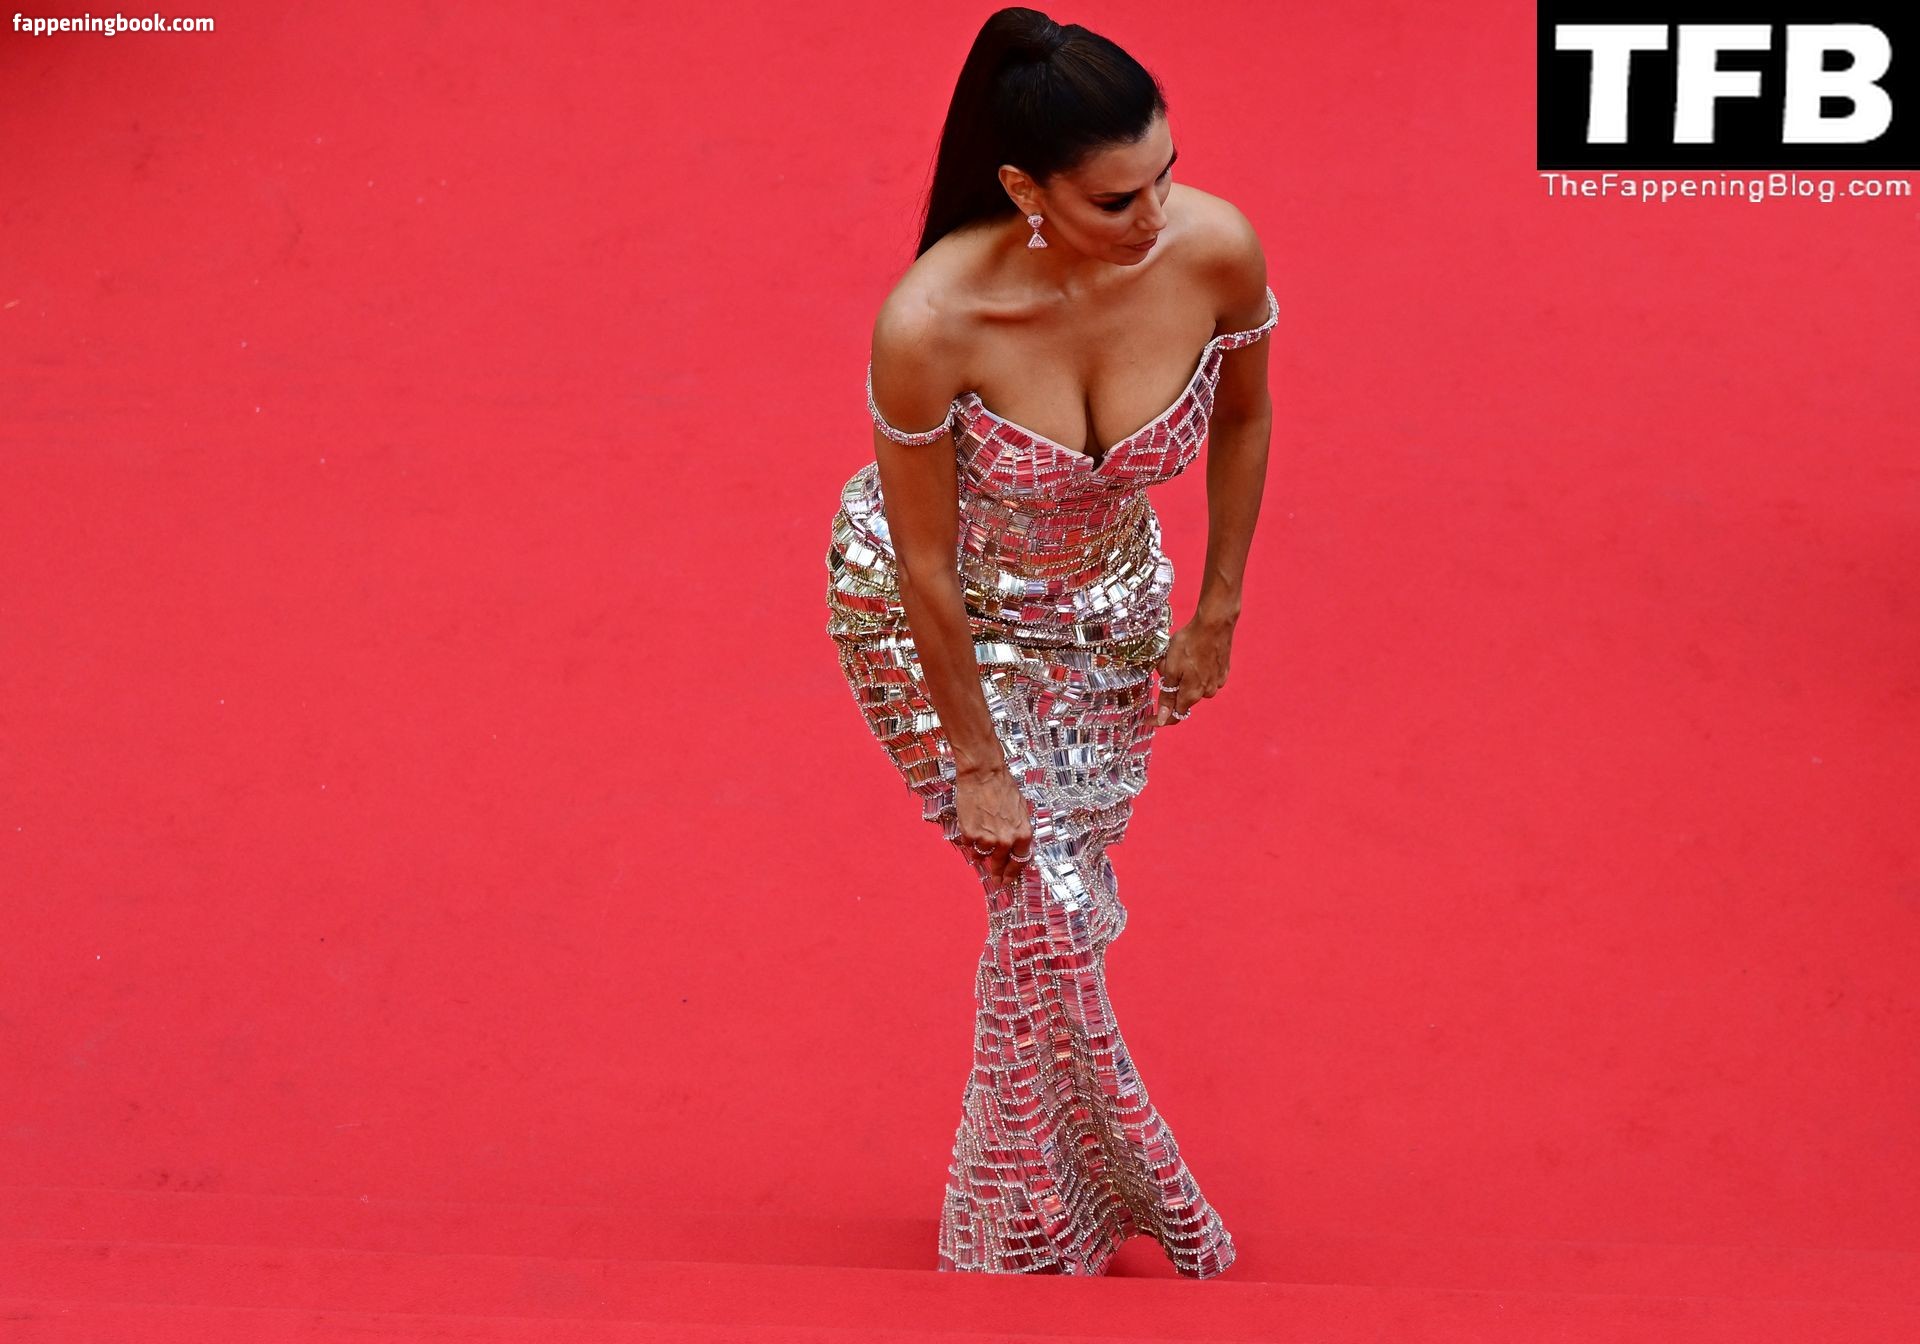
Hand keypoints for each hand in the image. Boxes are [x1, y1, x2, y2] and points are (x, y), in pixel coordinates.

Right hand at [955, 763, 1034, 885]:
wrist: (983, 773)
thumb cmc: (1003, 786)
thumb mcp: (1020, 809)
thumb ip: (1017, 830)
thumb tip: (1013, 845)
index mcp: (1023, 834)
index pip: (1020, 862)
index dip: (1013, 873)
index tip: (1008, 880)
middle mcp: (1007, 840)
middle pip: (1001, 864)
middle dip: (998, 873)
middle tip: (995, 880)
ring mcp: (988, 839)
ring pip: (982, 855)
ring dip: (980, 850)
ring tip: (979, 833)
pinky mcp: (970, 835)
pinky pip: (969, 844)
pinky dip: (969, 838)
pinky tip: (970, 823)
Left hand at [1155, 618, 1232, 726]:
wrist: (1214, 624)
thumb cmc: (1189, 644)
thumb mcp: (1171, 669)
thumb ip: (1167, 695)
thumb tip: (1163, 719)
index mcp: (1192, 694)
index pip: (1174, 716)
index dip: (1160, 719)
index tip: (1148, 719)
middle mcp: (1207, 692)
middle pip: (1183, 698)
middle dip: (1172, 687)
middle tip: (1164, 665)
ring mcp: (1217, 682)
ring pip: (1195, 687)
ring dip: (1185, 678)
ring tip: (1181, 656)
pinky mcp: (1223, 671)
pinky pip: (1206, 677)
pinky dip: (1197, 671)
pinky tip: (1194, 654)